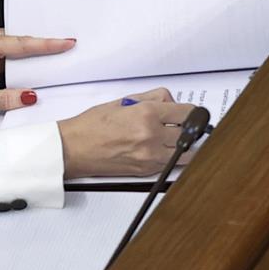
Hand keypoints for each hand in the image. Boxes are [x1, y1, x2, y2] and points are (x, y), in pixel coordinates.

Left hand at [0, 30, 75, 112]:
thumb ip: (6, 99)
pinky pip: (18, 53)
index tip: (66, 43)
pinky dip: (31, 58)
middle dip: (48, 43)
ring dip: (40, 50)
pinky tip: (45, 63)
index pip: (22, 44)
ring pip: (23, 46)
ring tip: (64, 52)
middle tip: (72, 44)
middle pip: (25, 40)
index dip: (46, 45)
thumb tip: (31, 96)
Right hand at [56, 89, 195, 176]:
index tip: (195, 113)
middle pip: (189, 133)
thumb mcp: (123, 101)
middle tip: (186, 125)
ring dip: (185, 145)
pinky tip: (165, 148)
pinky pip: (170, 163)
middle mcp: (151, 136)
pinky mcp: (145, 171)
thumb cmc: (92, 125)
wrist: (73, 149)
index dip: (193, 112)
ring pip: (186, 153)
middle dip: (189, 128)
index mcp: (147, 114)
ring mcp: (150, 156)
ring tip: (179, 139)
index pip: (187, 113)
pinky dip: (172, 156)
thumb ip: (152, 98)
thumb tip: (170, 101)